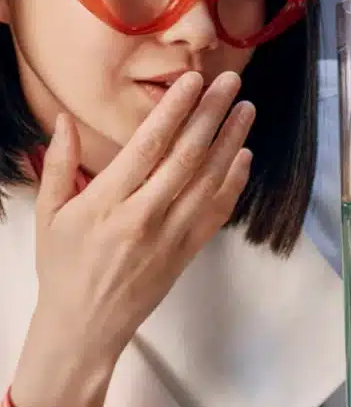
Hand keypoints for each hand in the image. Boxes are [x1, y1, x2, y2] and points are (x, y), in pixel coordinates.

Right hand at [10, 71, 252, 406]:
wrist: (87, 325)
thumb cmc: (63, 268)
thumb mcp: (48, 214)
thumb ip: (57, 164)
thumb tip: (63, 119)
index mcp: (106, 203)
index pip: (147, 146)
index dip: (174, 111)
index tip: (192, 81)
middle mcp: (144, 217)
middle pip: (187, 157)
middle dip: (211, 116)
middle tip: (230, 83)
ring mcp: (170, 237)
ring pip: (208, 182)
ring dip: (231, 143)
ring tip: (246, 110)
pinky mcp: (187, 253)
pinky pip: (216, 213)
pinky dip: (233, 184)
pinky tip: (245, 158)